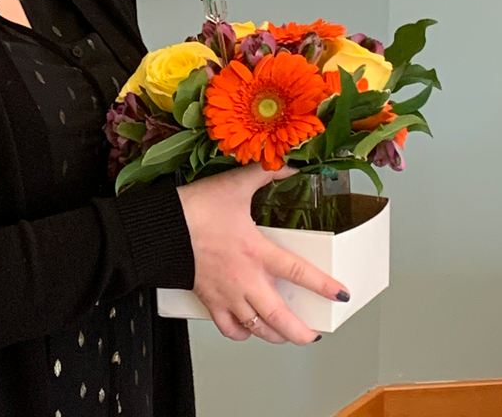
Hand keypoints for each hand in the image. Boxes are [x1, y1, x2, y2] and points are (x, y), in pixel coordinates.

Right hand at [177, 163, 347, 344]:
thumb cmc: (197, 208)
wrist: (160, 229)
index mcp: (257, 251)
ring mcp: (227, 294)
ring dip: (275, 336)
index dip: (322, 285)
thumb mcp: (234, 184)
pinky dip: (241, 333)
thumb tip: (288, 164)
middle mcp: (246, 279)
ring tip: (286, 337)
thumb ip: (264, 173)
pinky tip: (248, 330)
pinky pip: (229, 328)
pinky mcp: (209, 300)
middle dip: (300, 331)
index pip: (297, 271)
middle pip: (279, 317)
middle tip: (313, 335)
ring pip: (257, 327)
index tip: (341, 295)